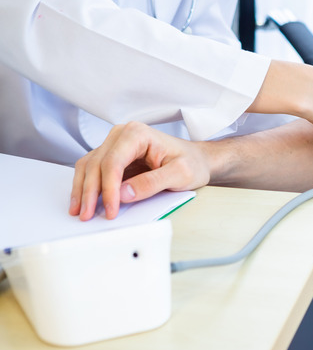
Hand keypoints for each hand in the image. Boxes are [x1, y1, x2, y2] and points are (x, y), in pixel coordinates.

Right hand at [69, 121, 210, 220]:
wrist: (197, 159)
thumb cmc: (192, 163)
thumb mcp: (181, 174)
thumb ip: (153, 183)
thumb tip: (124, 194)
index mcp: (137, 134)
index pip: (113, 162)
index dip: (108, 188)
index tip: (110, 210)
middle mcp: (121, 135)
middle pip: (96, 164)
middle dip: (90, 192)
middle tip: (86, 215)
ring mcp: (115, 145)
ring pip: (89, 166)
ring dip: (82, 190)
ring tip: (79, 212)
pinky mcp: (113, 156)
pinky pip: (93, 170)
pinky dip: (87, 186)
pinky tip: (84, 202)